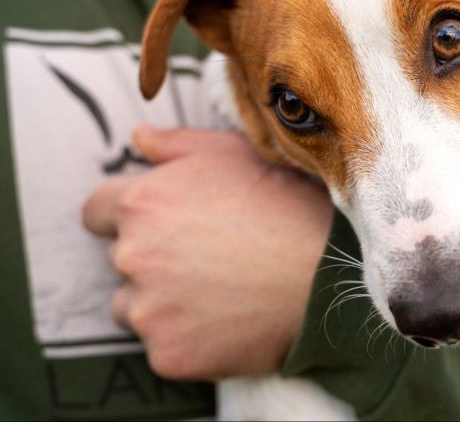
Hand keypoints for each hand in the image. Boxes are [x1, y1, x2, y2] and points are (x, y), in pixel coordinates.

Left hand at [82, 125, 332, 380]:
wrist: (331, 272)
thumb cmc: (287, 204)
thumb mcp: (235, 153)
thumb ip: (177, 145)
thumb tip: (138, 138)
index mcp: (141, 202)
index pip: (96, 211)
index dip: (130, 215)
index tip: (163, 224)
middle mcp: (133, 255)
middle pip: (120, 259)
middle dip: (153, 256)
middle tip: (208, 255)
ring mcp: (149, 309)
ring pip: (134, 306)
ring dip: (161, 300)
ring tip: (218, 288)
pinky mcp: (168, 353)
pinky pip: (163, 345)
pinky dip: (187, 336)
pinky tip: (227, 318)